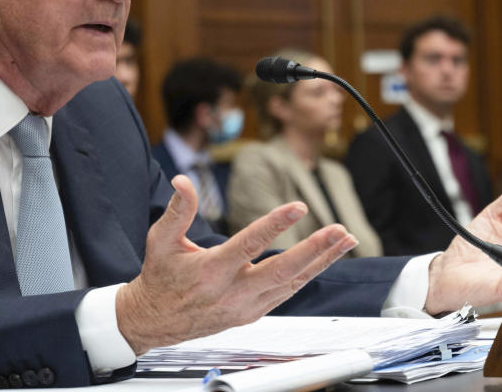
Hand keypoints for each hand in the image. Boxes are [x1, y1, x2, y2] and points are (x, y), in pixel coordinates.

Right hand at [115, 175, 357, 353]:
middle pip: (281, 271)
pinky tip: (328, 256)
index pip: (249, 245)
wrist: (155, 321)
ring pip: (292, 283)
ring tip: (346, 238)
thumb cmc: (161, 278)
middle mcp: (233, 292)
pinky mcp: (254, 312)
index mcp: (211, 271)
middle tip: (338, 230)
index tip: (298, 207)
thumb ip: (178, 210)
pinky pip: (288, 291)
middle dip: (314, 250)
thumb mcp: (162, 241)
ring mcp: (246, 306)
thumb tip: (182, 180)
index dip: (275, 225)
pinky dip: (310, 273)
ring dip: (322, 260)